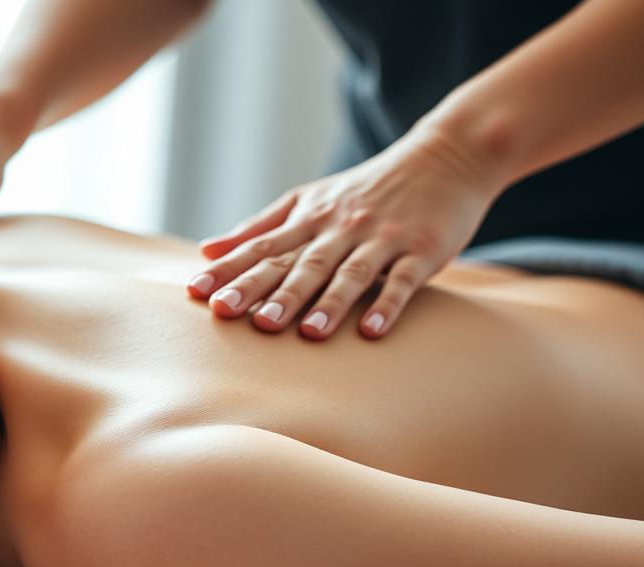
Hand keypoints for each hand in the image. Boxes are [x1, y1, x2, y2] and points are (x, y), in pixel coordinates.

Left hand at [187, 129, 504, 339]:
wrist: (446, 157)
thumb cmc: (368, 188)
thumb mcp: (310, 198)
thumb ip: (260, 227)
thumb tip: (207, 251)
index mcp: (311, 218)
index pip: (262, 247)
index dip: (230, 270)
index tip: (196, 293)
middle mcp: (341, 227)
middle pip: (299, 262)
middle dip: (265, 290)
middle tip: (234, 316)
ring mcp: (383, 238)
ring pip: (349, 273)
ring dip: (326, 303)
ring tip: (304, 333)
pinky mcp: (422, 250)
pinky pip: (403, 281)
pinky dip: (388, 305)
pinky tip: (372, 331)